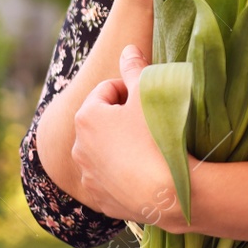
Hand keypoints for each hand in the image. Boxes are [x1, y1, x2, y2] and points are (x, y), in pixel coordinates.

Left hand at [71, 44, 185, 231]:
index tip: (149, 101)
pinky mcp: (100, 199)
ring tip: (148, 148)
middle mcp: (78, 146)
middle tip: (150, 123)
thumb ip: (134, 68)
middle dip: (122, 118)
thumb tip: (127, 49)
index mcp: (86, 117)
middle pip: (102, 120)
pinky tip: (144, 171)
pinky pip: (109, 177)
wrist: (169, 191)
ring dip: (120, 145)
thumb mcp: (148, 93)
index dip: (131, 90)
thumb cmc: (157, 136)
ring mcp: (88, 175)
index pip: (108, 89)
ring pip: (104, 150)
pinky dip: (122, 172)